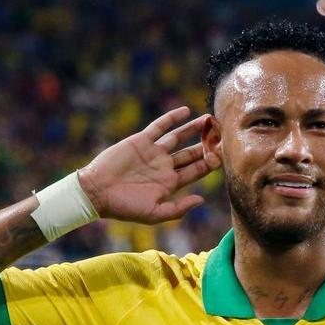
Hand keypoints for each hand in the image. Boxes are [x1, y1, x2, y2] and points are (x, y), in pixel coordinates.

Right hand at [77, 106, 221, 223]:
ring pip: (179, 137)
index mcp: (170, 183)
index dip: (212, 162)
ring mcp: (154, 153)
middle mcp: (165, 166)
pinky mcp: (141, 141)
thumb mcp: (154, 213)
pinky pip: (160, 126)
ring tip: (210, 120)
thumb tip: (202, 200)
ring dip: (194, 129)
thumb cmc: (124, 207)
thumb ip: (179, 208)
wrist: (97, 192)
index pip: (197, 170)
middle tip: (224, 134)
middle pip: (192, 153)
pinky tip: (186, 111)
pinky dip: (172, 118)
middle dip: (208, 144)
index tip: (227, 154)